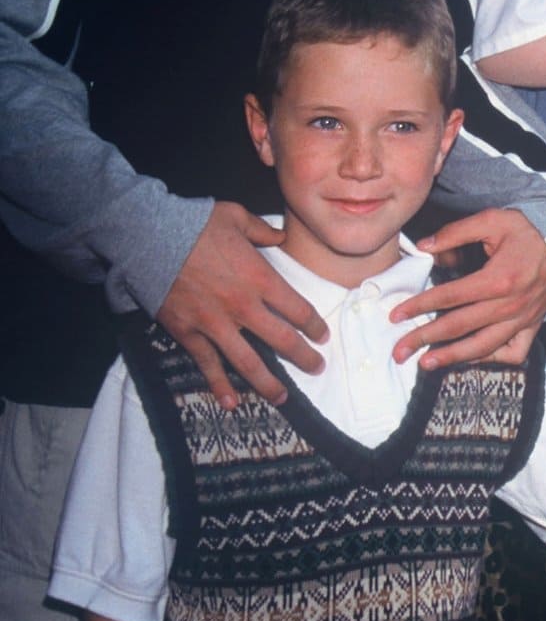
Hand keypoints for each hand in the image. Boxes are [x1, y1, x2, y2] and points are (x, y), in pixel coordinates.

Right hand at [158, 202, 327, 409]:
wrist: (149, 237)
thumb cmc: (194, 223)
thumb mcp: (235, 216)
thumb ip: (262, 230)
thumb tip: (281, 237)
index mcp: (260, 278)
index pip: (298, 309)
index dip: (314, 325)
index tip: (322, 336)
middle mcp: (243, 306)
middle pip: (282, 340)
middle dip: (304, 357)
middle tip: (317, 368)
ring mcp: (215, 323)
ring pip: (248, 362)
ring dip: (268, 383)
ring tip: (282, 397)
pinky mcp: (188, 333)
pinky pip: (207, 364)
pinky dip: (218, 385)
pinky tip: (231, 403)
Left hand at [392, 209, 545, 367]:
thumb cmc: (527, 231)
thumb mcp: (492, 220)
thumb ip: (456, 232)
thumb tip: (422, 247)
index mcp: (498, 279)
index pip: (450, 297)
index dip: (420, 306)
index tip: (395, 316)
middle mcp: (509, 305)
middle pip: (459, 326)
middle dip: (425, 339)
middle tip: (398, 350)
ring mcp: (522, 319)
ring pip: (483, 347)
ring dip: (452, 357)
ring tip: (426, 363)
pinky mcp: (531, 326)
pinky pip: (513, 353)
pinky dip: (492, 359)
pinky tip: (471, 358)